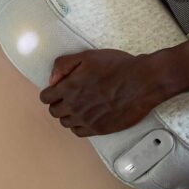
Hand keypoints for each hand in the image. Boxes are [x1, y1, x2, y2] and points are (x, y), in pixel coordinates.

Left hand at [39, 49, 164, 136]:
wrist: (142, 81)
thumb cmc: (117, 66)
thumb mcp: (87, 56)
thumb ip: (64, 65)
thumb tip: (52, 80)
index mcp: (69, 88)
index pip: (46, 98)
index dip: (51, 92)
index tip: (58, 89)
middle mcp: (75, 107)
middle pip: (54, 112)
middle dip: (59, 103)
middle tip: (69, 96)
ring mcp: (87, 120)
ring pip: (66, 123)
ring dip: (69, 115)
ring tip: (79, 106)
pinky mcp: (100, 129)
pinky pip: (79, 132)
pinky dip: (79, 125)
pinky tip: (87, 117)